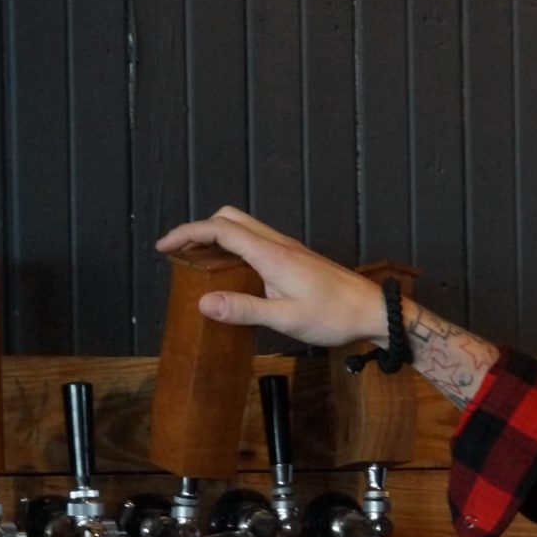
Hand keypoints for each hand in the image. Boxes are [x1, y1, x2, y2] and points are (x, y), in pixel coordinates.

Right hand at [156, 206, 392, 346]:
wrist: (373, 311)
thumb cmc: (335, 315)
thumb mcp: (286, 319)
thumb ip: (244, 310)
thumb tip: (203, 303)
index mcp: (271, 254)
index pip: (219, 230)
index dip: (187, 233)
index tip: (164, 247)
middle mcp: (279, 244)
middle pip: (230, 218)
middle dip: (199, 229)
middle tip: (179, 253)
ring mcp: (289, 250)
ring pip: (245, 228)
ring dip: (218, 237)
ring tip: (200, 264)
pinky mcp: (296, 259)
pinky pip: (258, 242)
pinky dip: (236, 248)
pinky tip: (234, 275)